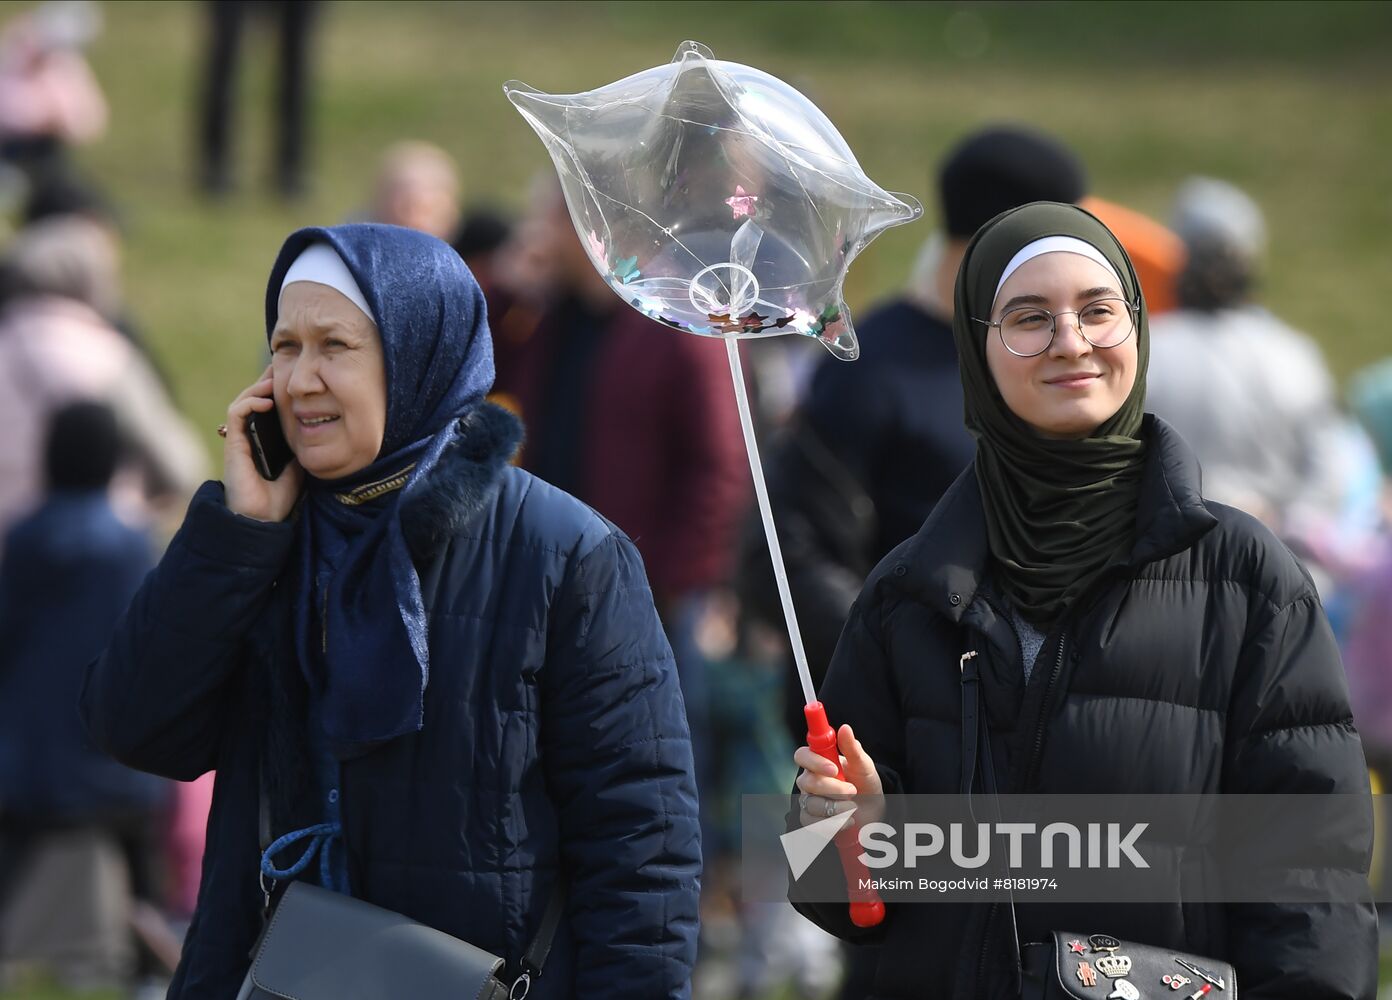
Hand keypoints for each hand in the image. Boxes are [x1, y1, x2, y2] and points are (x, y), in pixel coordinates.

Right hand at [223, 365, 302, 521]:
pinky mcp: (233, 444)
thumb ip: (302, 446)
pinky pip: (236, 413)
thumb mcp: (299, 465)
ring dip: (258, 387)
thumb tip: (318, 427)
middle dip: (267, 381)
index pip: (267, 406)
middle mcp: (249, 435)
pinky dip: (250, 403)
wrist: (263, 518)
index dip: (277, 389)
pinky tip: (267, 401)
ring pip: (243, 401)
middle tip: (284, 368)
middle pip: (253, 398)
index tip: (294, 377)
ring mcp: (240, 438)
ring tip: (276, 381)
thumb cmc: (279, 496)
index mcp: (263, 438)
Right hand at [794, 723, 883, 827]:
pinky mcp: (811, 820)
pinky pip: (812, 823)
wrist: (873, 812)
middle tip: (852, 791)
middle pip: (807, 782)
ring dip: (836, 808)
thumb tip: (845, 728)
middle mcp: (810, 780)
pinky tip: (848, 821)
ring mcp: (809, 800)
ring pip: (810, 804)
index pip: (802, 755)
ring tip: (853, 808)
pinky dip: (833, 824)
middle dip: (833, 788)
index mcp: (818, 761)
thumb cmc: (866, 784)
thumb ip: (852, 748)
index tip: (834, 768)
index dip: (814, 762)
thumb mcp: (864, 766)